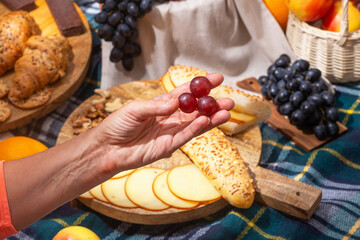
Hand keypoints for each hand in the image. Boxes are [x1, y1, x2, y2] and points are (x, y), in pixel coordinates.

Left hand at [95, 73, 233, 173]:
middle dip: (212, 104)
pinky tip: (207, 120)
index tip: (218, 78)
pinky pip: (185, 136)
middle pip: (196, 109)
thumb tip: (177, 102)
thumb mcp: (135, 110)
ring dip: (211, 118)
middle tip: (230, 100)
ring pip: (195, 124)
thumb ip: (156, 106)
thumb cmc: (118, 125)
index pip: (186, 93)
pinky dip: (197, 129)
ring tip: (227, 111)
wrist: (107, 148)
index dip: (202, 85)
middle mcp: (170, 117)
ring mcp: (170, 132)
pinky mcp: (168, 146)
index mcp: (162, 104)